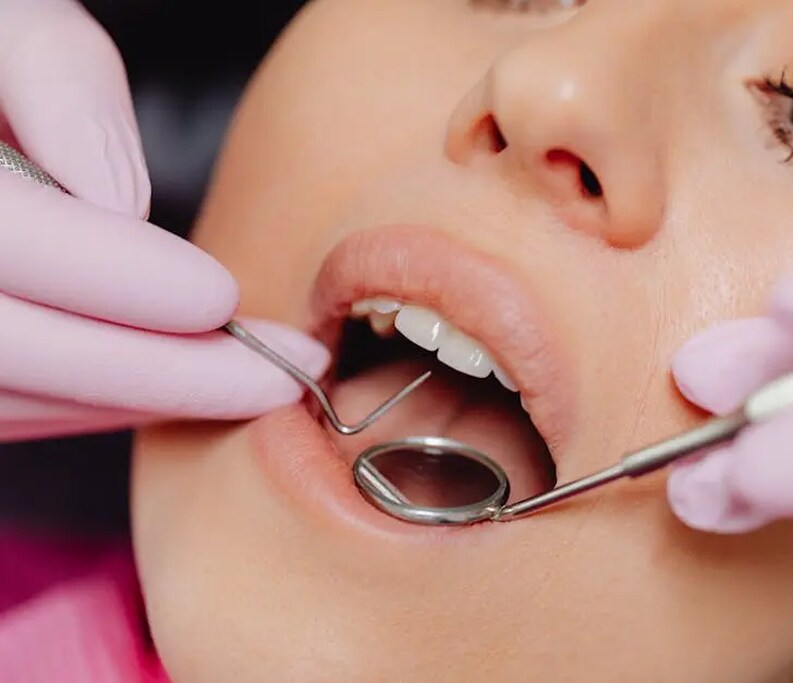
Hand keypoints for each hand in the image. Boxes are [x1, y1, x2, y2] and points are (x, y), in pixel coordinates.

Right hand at [0, 0, 328, 441]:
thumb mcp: (10, 19)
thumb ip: (59, 84)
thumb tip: (122, 204)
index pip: (9, 241)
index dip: (118, 280)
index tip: (223, 294)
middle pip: (14, 348)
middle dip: (160, 372)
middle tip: (279, 371)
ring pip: (10, 399)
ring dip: (138, 399)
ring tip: (244, 380)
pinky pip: (5, 407)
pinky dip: (92, 404)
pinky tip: (169, 381)